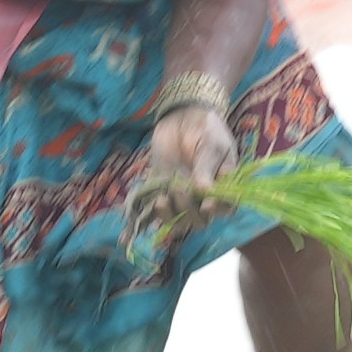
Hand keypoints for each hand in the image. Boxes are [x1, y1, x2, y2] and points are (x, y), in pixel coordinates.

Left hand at [123, 93, 235, 248]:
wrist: (184, 115)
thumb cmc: (206, 128)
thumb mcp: (211, 145)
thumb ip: (207, 168)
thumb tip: (204, 190)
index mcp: (223, 187)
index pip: (225, 209)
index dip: (217, 212)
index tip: (207, 204)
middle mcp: (203, 198)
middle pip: (199, 221)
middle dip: (189, 212)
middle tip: (180, 190)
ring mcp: (182, 197)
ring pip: (177, 221)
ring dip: (169, 215)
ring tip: (162, 199)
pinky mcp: (160, 191)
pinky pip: (152, 211)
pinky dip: (140, 224)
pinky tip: (126, 236)